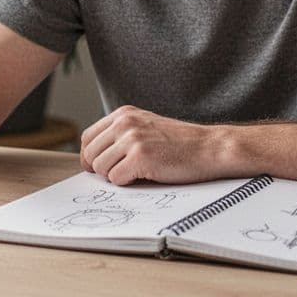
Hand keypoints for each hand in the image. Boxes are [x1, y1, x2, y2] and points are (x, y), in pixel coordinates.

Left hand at [80, 105, 231, 185]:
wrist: (209, 147)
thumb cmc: (180, 143)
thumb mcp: (146, 126)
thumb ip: (121, 134)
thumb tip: (92, 157)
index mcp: (124, 113)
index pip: (87, 137)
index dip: (90, 157)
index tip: (99, 167)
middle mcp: (125, 123)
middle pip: (90, 155)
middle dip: (102, 170)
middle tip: (123, 172)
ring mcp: (132, 139)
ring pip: (101, 169)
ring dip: (116, 176)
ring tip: (138, 171)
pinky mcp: (140, 157)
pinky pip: (116, 179)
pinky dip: (128, 183)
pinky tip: (146, 175)